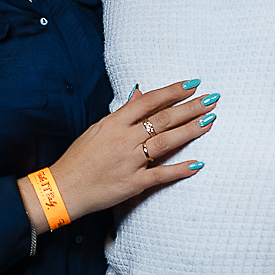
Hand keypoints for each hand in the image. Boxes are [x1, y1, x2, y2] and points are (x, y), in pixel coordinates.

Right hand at [19, 80, 213, 228]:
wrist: (63, 189)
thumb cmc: (78, 159)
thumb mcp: (97, 129)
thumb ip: (122, 113)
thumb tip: (139, 94)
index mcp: (113, 123)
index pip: (149, 102)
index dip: (172, 92)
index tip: (192, 84)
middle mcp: (123, 139)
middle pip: (162, 119)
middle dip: (190, 108)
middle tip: (212, 99)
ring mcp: (129, 161)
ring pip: (165, 142)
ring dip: (190, 131)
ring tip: (210, 121)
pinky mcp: (132, 183)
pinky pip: (161, 175)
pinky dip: (180, 170)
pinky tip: (197, 164)